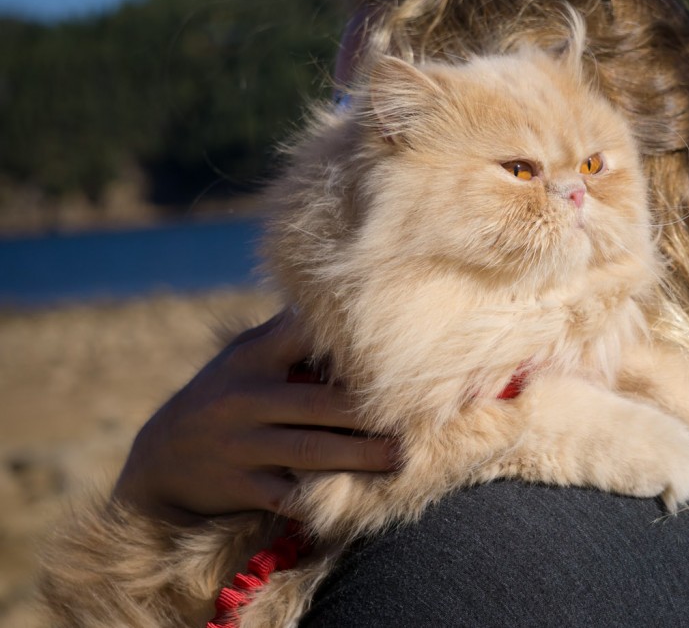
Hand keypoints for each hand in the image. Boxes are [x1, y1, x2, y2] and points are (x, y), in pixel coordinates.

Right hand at [112, 311, 396, 522]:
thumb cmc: (224, 396)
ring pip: (312, 451)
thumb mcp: (245, 357)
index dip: (351, 342)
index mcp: (254, 358)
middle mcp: (246, 398)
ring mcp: (242, 444)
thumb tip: (344, 298)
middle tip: (419, 415)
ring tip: (401, 457)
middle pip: (320, 403)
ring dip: (360, 456)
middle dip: (369, 412)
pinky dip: (320, 499)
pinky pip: (288, 495)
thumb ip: (288, 334)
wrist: (160, 461)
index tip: (399, 346)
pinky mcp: (240, 486)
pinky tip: (356, 500)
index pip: (304, 337)